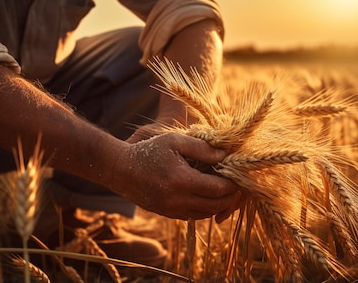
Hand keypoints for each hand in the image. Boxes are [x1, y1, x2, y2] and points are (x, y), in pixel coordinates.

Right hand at [110, 133, 239, 219]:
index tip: (236, 174)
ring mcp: (172, 210)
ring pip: (205, 214)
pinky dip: (203, 208)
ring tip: (220, 189)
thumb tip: (225, 155)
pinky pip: (192, 216)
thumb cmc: (149, 150)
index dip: (232, 184)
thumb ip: (202, 148)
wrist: (121, 169)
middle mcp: (178, 200)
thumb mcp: (175, 141)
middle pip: (216, 205)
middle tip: (233, 184)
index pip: (219, 189)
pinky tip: (204, 195)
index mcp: (183, 180)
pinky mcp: (166, 214)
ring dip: (217, 204)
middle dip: (229, 197)